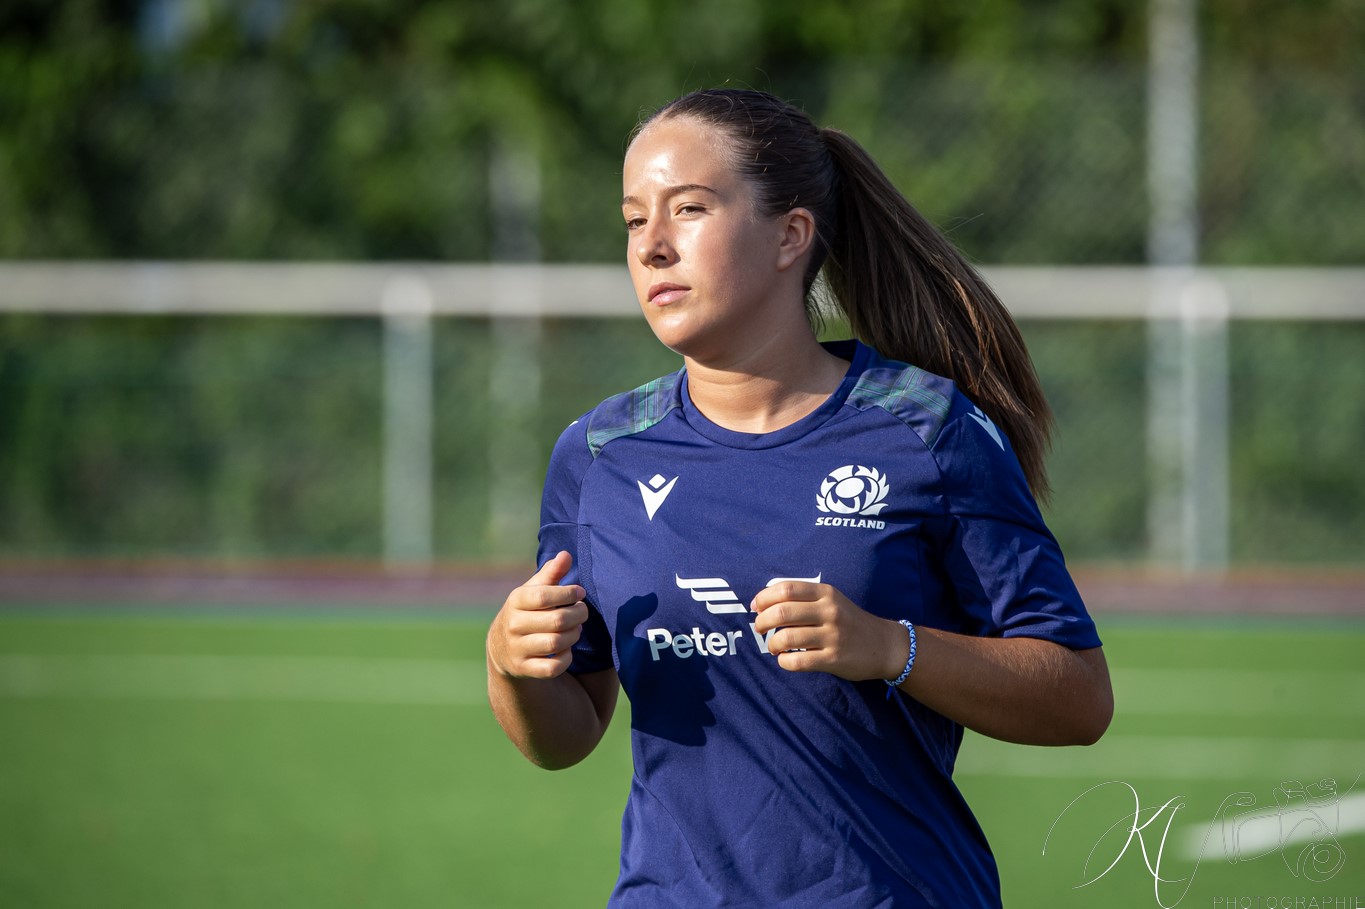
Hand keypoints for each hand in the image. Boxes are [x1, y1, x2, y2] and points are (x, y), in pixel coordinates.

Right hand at [487, 551, 588, 680]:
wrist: (502, 648)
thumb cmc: (527, 611)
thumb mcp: (534, 590)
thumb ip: (551, 573)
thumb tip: (566, 555)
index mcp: (516, 601)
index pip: (544, 596)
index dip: (568, 594)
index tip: (580, 593)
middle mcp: (513, 625)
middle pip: (556, 620)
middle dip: (578, 615)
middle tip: (583, 612)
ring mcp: (517, 649)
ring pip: (556, 643)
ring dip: (573, 635)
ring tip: (576, 628)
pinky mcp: (524, 669)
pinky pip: (553, 667)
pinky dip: (566, 658)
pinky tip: (567, 649)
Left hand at [749, 581, 906, 681]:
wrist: (884, 645)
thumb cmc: (849, 621)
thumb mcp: (831, 600)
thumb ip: (803, 597)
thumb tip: (764, 602)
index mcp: (826, 593)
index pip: (785, 589)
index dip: (764, 598)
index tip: (756, 607)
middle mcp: (829, 611)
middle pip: (782, 612)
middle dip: (762, 621)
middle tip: (760, 629)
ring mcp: (833, 636)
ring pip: (786, 638)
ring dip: (772, 644)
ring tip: (774, 647)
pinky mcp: (834, 659)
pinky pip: (798, 661)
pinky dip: (784, 661)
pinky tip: (785, 660)